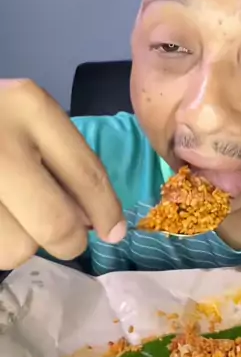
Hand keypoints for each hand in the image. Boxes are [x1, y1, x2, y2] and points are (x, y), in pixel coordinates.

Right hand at [0, 79, 125, 269]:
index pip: (86, 172)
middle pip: (55, 224)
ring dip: (17, 243)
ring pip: (16, 249)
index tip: (113, 231)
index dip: (106, 211)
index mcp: (27, 107)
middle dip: (68, 241)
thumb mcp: (20, 116)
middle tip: (64, 238)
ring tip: (4, 214)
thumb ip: (59, 159)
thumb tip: (93, 221)